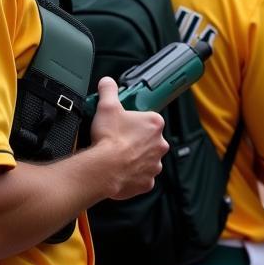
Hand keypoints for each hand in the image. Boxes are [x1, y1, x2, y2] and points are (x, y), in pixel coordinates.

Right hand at [90, 77, 168, 200]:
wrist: (103, 168)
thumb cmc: (108, 139)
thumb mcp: (107, 107)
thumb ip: (109, 91)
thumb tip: (107, 82)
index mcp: (155, 124)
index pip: (149, 120)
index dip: (135, 123)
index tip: (125, 126)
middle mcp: (160, 144)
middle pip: (149, 140)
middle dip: (136, 141)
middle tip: (119, 142)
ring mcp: (155, 164)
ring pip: (146, 159)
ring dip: (136, 159)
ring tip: (118, 158)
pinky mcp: (147, 182)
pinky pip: (142, 178)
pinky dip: (133, 176)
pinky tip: (121, 172)